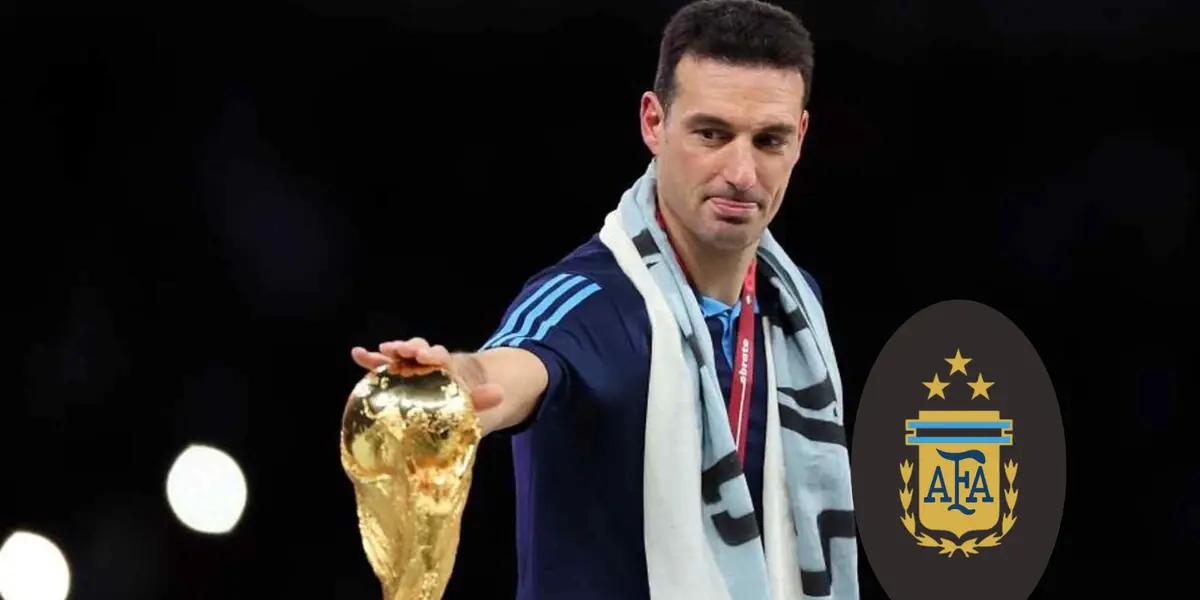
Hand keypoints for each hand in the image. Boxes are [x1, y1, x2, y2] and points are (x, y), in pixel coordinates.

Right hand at [351, 338, 503, 412]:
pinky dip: (370, 359)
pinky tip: (357, 353)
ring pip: (399, 356)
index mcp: (444, 368)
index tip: (425, 356)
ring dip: (390, 352)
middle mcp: (426, 364)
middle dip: (410, 348)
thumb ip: (483, 398)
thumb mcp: (471, 403)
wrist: (445, 407)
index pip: (439, 357)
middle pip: (418, 350)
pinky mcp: (393, 377)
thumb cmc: (456, 405)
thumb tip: (501, 393)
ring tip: (381, 351)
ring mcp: (408, 368)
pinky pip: (381, 367)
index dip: (432, 354)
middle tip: (402, 350)